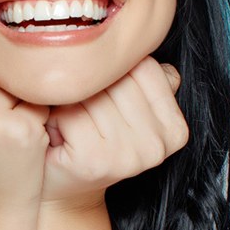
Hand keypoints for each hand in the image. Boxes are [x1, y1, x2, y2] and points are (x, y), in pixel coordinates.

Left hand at [41, 56, 188, 210]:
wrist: (61, 190)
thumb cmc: (86, 141)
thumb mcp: (122, 108)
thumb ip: (142, 78)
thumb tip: (148, 38)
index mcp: (175, 129)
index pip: (143, 67)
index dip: (110, 73)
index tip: (98, 95)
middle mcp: (160, 145)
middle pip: (117, 79)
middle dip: (88, 85)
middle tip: (74, 107)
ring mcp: (131, 155)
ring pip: (92, 93)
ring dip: (68, 100)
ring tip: (65, 119)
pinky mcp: (98, 160)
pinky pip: (71, 112)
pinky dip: (54, 116)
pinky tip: (55, 131)